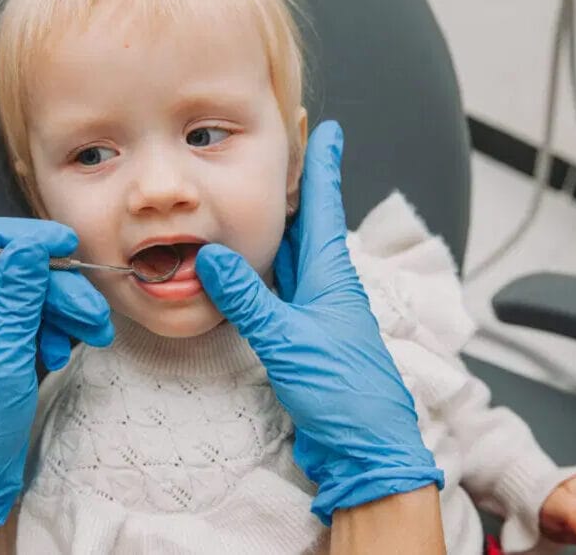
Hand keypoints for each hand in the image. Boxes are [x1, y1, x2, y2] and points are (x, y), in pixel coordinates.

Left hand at [0, 217, 113, 531]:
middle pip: (7, 265)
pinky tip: (61, 351)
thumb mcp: (3, 354)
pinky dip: (53, 326)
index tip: (61, 243)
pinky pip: (29, 312)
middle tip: (89, 307)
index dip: (16, 234)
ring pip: (25, 288)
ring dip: (63, 307)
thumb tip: (29, 245)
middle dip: (54, 283)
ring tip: (92, 332)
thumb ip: (17, 296)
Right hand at [196, 120, 442, 524]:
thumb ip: (247, 299)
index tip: (327, 128)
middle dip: (295, 188)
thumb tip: (210, 255)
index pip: (322, 207)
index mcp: (331, 277)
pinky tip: (249, 268)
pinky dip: (264, 270)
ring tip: (258, 199)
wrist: (365, 447)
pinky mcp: (304, 336)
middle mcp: (326, 287)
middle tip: (280, 154)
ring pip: (293, 257)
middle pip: (307, 225)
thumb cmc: (342, 392)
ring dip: (277, 228)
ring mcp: (317, 312)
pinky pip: (281, 289)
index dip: (322, 166)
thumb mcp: (288, 340)